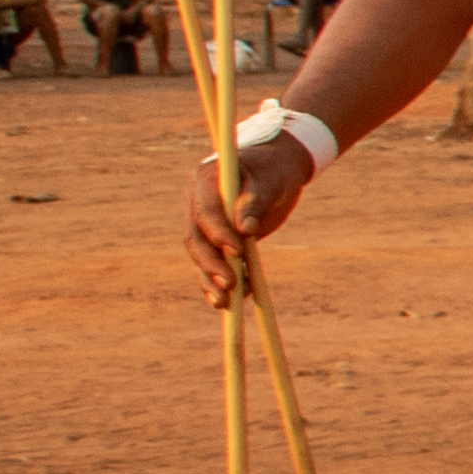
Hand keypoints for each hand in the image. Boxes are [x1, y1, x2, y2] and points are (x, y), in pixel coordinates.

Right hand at [183, 140, 310, 299]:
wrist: (277, 171)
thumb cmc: (275, 171)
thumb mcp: (271, 181)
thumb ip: (257, 201)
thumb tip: (245, 229)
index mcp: (205, 180)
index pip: (205, 210)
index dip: (219, 232)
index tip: (238, 250)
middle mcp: (196, 203)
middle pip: (195, 237)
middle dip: (211, 262)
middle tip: (230, 283)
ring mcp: (202, 223)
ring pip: (199, 255)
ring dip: (210, 279)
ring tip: (225, 302)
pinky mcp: (213, 239)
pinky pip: (209, 263)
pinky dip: (215, 282)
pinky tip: (225, 302)